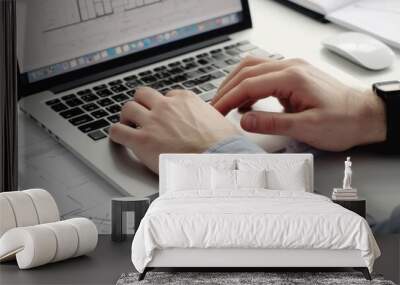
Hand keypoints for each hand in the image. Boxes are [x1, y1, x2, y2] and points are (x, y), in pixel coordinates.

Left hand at [110, 87, 239, 172]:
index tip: (164, 115)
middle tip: (141, 114)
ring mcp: (153, 121)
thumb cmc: (223, 146)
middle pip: (143, 94)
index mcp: (186, 100)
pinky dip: (116, 134)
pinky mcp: (142, 140)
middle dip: (141, 104)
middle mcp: (167, 106)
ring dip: (127, 117)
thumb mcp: (220, 122)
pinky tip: (119, 138)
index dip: (164, 106)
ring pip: (128, 107)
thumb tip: (212, 122)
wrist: (217, 161)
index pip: (167, 95)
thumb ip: (208, 117)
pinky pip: (117, 131)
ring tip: (128, 125)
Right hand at [212, 57, 386, 150]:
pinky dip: (248, 86)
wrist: (364, 115)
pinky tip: (246, 103)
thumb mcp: (306, 127)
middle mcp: (290, 67)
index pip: (248, 83)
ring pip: (252, 68)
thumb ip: (272, 123)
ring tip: (226, 105)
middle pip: (246, 71)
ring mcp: (291, 69)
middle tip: (215, 109)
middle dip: (226, 89)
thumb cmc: (342, 121)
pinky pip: (262, 75)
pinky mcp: (292, 77)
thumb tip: (244, 120)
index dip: (228, 98)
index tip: (216, 112)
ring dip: (235, 84)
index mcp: (292, 77)